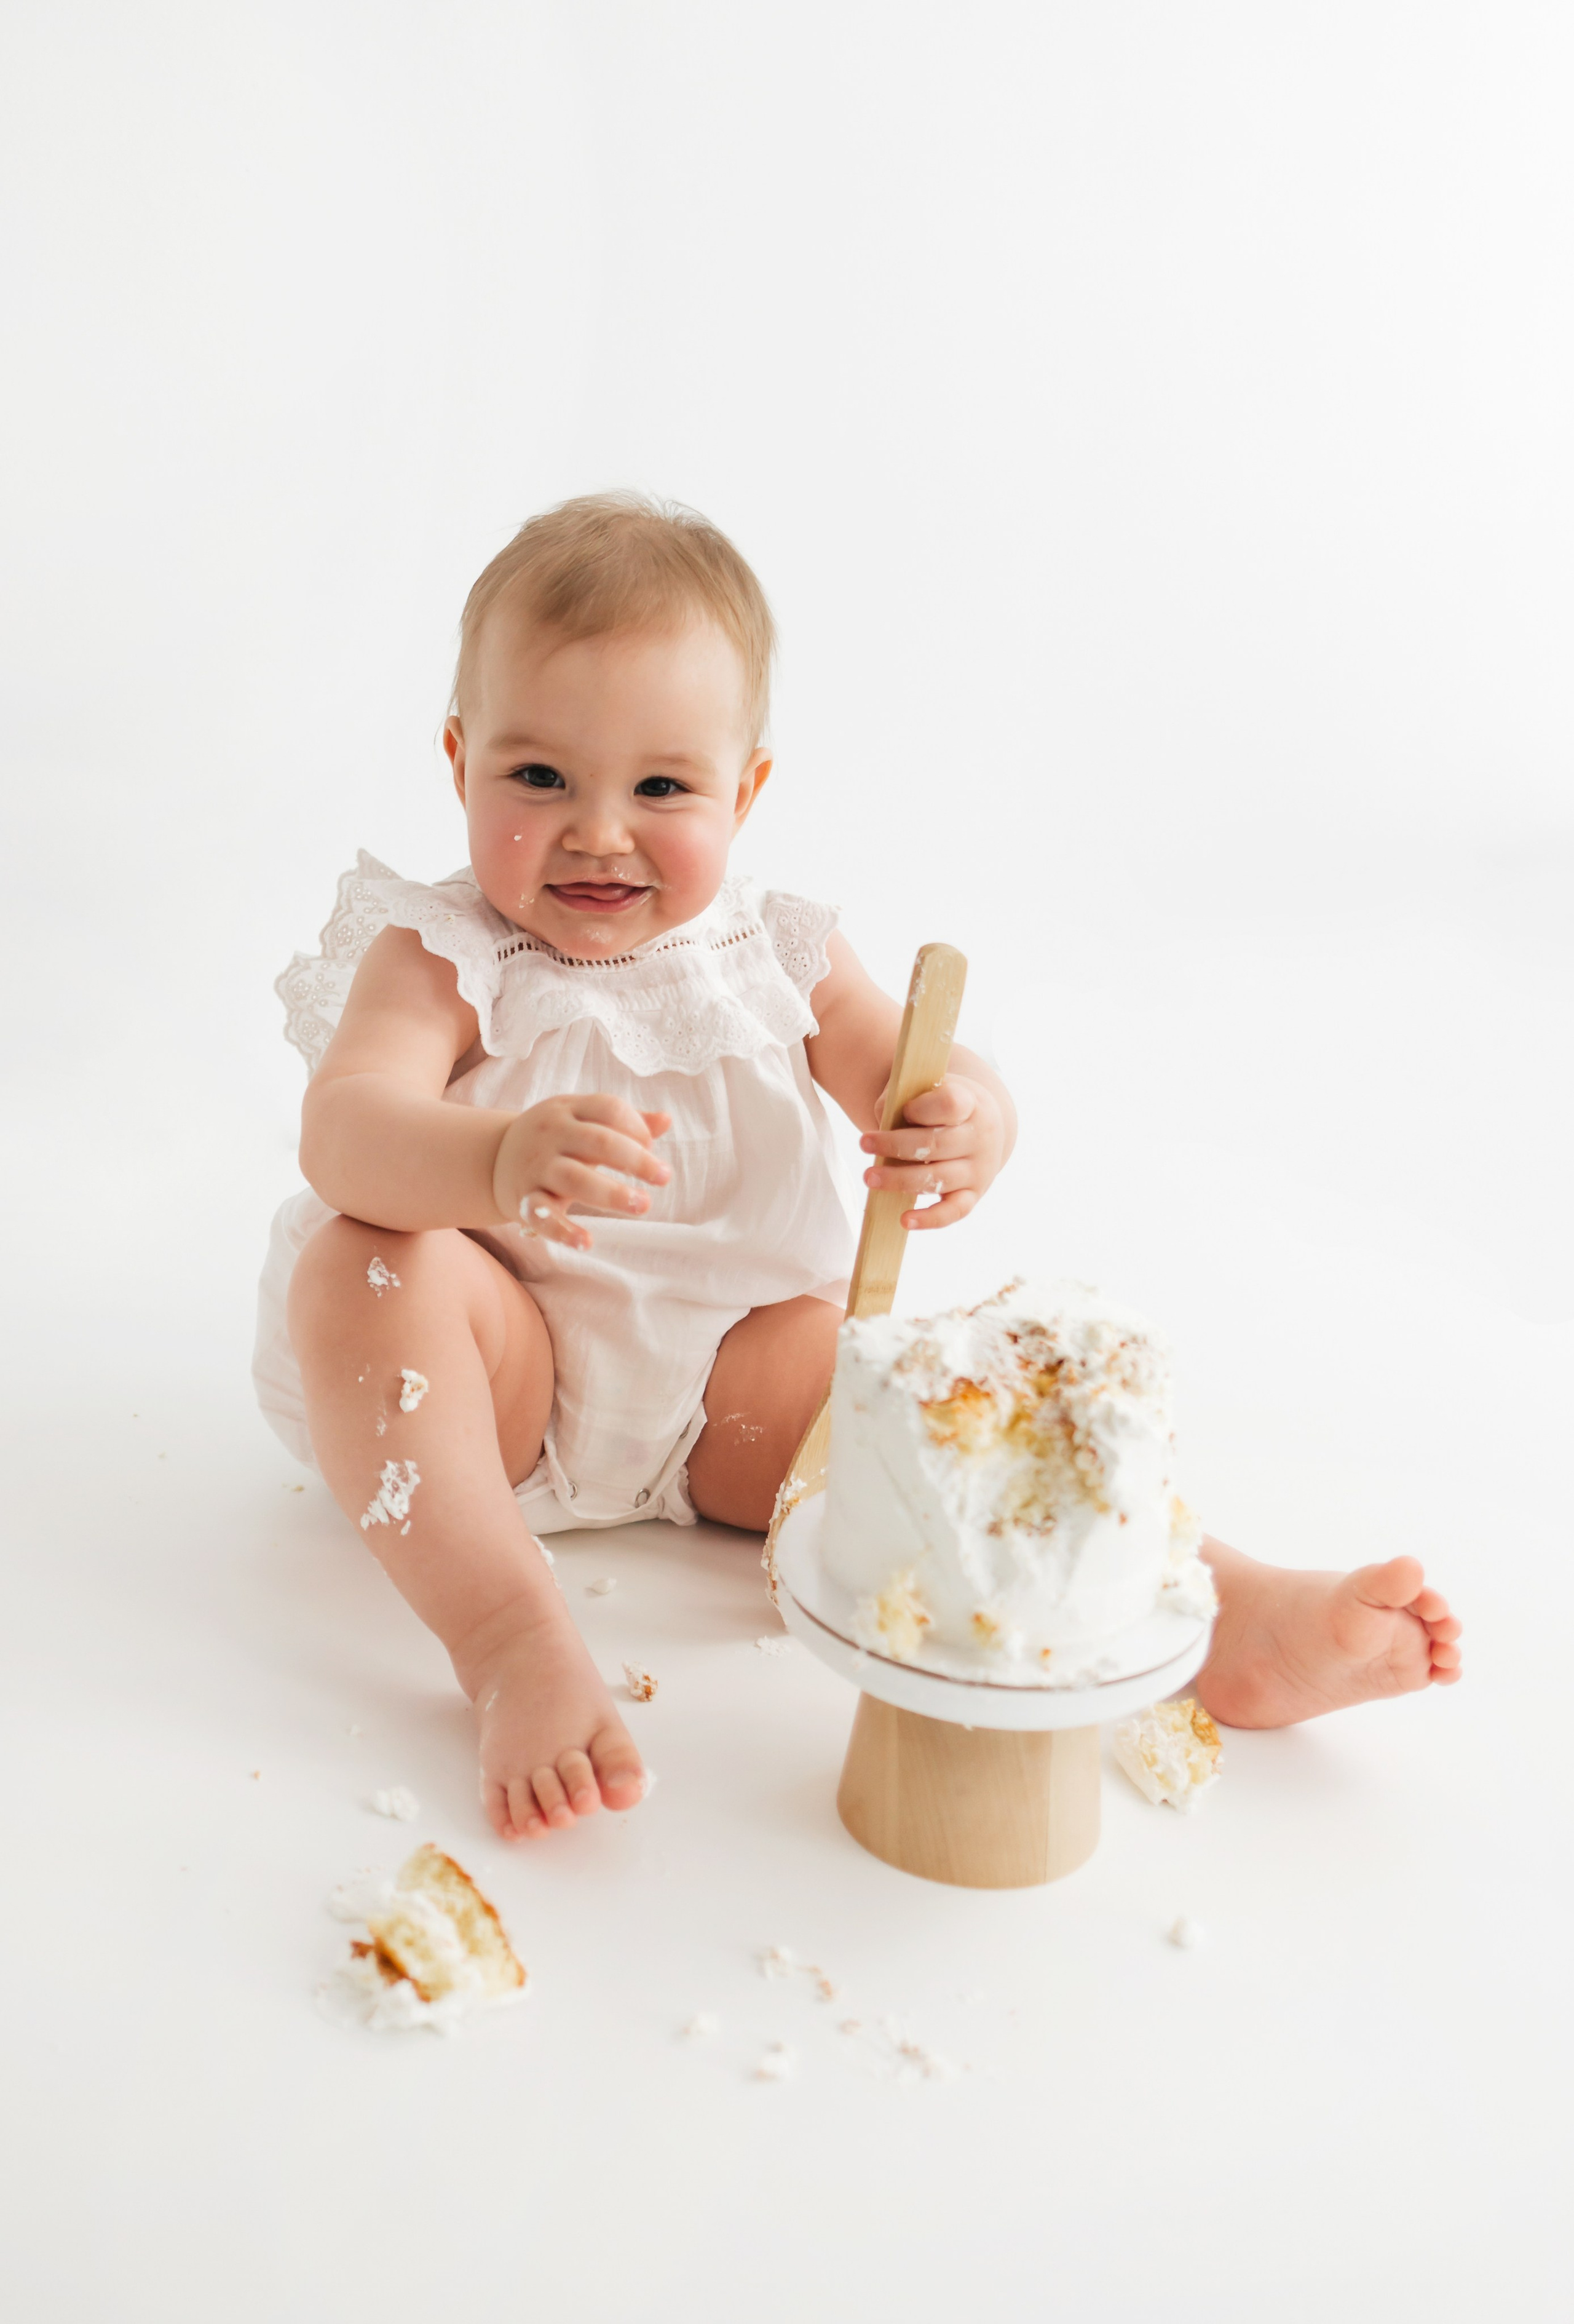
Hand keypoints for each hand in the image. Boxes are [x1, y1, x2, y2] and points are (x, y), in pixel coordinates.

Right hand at [493, 1096, 670, 1250]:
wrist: (493, 1158)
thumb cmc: (556, 1140)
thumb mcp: (583, 1121)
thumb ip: (624, 1122)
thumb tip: (666, 1121)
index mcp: (569, 1109)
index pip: (608, 1108)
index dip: (636, 1126)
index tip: (651, 1145)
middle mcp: (552, 1134)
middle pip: (598, 1142)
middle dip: (635, 1160)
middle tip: (664, 1176)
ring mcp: (537, 1167)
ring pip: (575, 1178)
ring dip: (612, 1194)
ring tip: (643, 1205)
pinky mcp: (524, 1199)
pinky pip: (542, 1215)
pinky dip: (563, 1231)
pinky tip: (587, 1241)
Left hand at [859, 1073, 1004, 1230]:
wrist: (981, 1127)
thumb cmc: (940, 1106)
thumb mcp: (926, 1091)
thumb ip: (900, 1100)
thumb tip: (881, 1124)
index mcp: (970, 1102)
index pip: (949, 1105)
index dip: (922, 1109)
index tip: (903, 1109)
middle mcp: (979, 1137)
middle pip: (936, 1144)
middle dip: (896, 1146)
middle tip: (863, 1143)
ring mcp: (978, 1169)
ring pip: (938, 1178)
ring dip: (900, 1180)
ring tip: (870, 1178)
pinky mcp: (973, 1194)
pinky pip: (953, 1211)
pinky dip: (930, 1219)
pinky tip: (904, 1220)